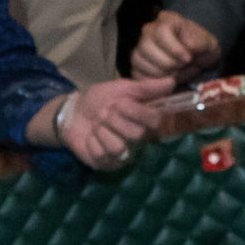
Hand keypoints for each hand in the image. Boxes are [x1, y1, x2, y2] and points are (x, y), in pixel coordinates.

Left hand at [50, 76, 176, 168]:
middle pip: (136, 134)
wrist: (73, 111)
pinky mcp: (106, 164)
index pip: (155, 120)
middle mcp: (137, 139)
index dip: (136, 111)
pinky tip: (90, 137)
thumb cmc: (100, 99)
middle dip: (114, 119)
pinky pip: (102, 155)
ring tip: (97, 126)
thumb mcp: (122, 88)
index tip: (121, 103)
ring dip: (102, 131)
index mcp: (144, 120)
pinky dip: (92, 142)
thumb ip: (146, 87)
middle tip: (104, 113)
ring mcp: (122, 154)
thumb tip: (172, 81)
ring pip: (119, 147)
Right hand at [131, 10, 220, 82]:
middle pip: (146, 47)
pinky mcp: (137, 65)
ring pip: (140, 62)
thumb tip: (186, 50)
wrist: (198, 59)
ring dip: (162, 74)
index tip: (188, 59)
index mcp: (166, 20)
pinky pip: (138, 74)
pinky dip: (154, 82)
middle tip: (183, 68)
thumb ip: (197, 44)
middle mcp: (148, 31)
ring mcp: (140, 48)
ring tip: (179, 74)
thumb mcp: (207, 43)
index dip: (174, 49)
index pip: (161, 31)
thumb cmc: (201, 48)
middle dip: (168, 63)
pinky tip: (169, 81)